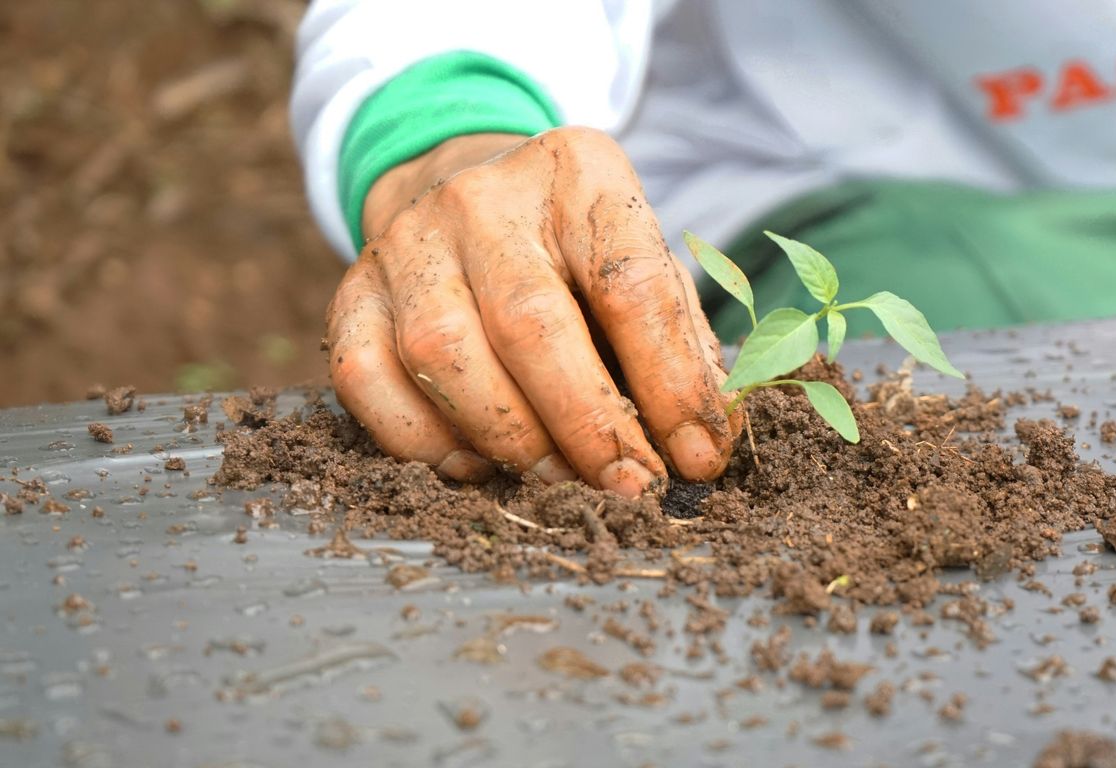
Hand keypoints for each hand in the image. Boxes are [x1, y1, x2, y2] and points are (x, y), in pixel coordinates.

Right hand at [325, 127, 739, 496]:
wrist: (463, 194)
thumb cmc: (575, 253)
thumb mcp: (643, 267)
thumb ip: (680, 345)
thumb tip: (707, 444)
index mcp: (579, 174)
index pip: (632, 287)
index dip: (671, 385)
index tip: (697, 460)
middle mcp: (482, 198)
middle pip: (530, 325)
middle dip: (589, 427)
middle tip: (630, 488)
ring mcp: (405, 242)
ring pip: (443, 358)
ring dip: (511, 441)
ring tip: (560, 479)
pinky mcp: (351, 291)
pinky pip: (367, 381)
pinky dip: (424, 445)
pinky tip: (476, 463)